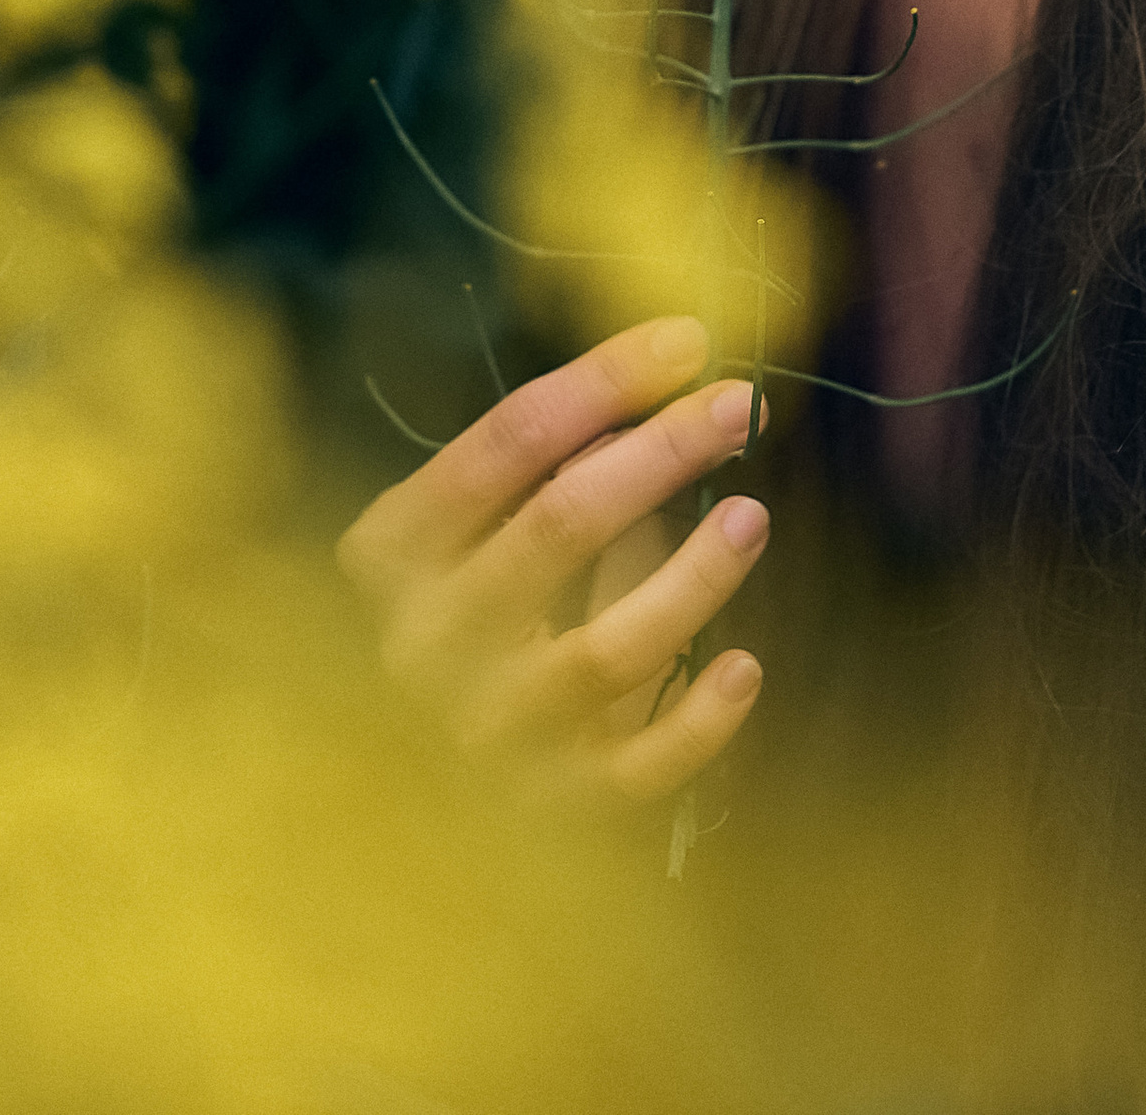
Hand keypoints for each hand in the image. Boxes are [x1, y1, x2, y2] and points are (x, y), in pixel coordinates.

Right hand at [336, 312, 770, 805]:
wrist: (414, 791)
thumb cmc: (468, 611)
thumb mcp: (479, 529)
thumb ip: (552, 464)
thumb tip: (670, 381)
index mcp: (393, 554)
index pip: (504, 441)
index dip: (602, 382)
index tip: (689, 339)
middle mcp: (424, 645)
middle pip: (558, 526)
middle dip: (660, 452)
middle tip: (738, 406)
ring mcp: (480, 733)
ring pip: (601, 652)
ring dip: (692, 579)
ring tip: (753, 517)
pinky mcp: (541, 806)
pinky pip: (631, 771)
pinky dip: (695, 724)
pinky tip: (744, 667)